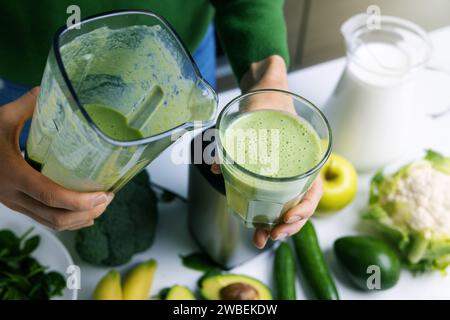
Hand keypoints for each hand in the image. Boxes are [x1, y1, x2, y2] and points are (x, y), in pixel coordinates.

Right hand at [0, 87, 113, 230]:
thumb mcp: (1, 118)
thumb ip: (27, 105)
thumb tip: (49, 89)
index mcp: (14, 174)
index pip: (51, 196)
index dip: (81, 201)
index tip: (105, 194)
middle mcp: (14, 196)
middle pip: (57, 217)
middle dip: (87, 212)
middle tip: (108, 198)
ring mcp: (15, 204)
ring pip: (52, 223)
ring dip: (80, 219)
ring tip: (101, 205)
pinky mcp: (18, 206)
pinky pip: (45, 221)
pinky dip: (68, 221)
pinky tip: (84, 213)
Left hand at [212, 55, 323, 248]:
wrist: (265, 91)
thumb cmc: (269, 98)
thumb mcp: (258, 106)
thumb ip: (238, 128)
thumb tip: (213, 166)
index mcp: (304, 155)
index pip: (313, 189)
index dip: (304, 208)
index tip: (288, 218)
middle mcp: (297, 168)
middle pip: (300, 205)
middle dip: (288, 226)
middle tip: (272, 235)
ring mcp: (284, 173)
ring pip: (287, 207)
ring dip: (276, 227)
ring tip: (261, 240)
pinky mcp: (270, 175)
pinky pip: (272, 198)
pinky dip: (265, 215)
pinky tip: (255, 227)